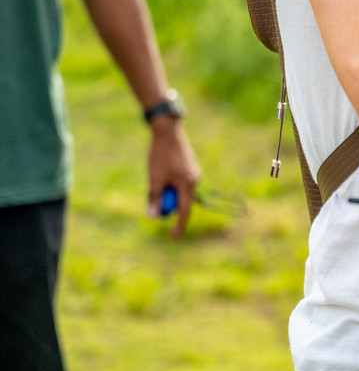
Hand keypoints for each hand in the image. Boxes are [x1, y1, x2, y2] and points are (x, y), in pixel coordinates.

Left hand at [147, 119, 200, 237]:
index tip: (174, 238)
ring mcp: (193, 173)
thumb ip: (155, 198)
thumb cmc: (160, 155)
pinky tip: (161, 170)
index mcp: (187, 184)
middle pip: (181, 201)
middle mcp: (194, 180)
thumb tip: (153, 216)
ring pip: (179, 192)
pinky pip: (180, 183)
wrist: (167, 132)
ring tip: (155, 176)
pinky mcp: (189, 168)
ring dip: (168, 192)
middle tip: (153, 201)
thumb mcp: (154, 178)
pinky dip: (170, 185)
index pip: (184, 211)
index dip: (179, 225)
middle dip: (168, 204)